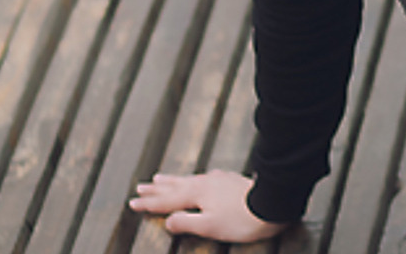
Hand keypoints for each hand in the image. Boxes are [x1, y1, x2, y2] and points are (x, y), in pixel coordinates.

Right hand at [128, 170, 287, 242]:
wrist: (272, 205)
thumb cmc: (242, 220)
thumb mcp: (209, 226)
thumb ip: (185, 223)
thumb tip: (168, 221)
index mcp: (197, 193)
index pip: (167, 200)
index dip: (149, 204)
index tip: (132, 203)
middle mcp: (205, 182)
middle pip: (175, 186)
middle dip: (157, 189)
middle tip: (140, 188)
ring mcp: (218, 179)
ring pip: (189, 179)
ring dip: (172, 181)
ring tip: (159, 179)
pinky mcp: (230, 180)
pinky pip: (202, 179)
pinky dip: (191, 180)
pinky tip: (197, 179)